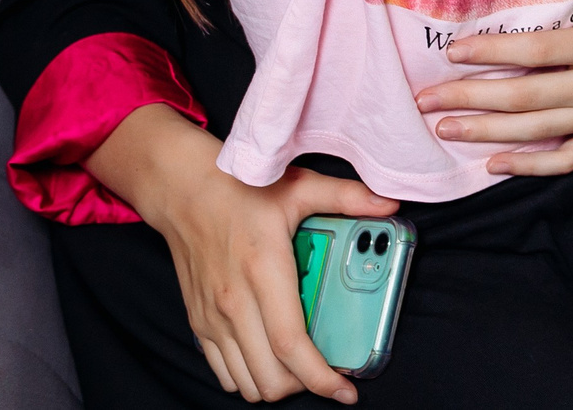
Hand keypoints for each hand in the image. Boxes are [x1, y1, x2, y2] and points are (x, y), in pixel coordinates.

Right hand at [86, 104, 393, 403]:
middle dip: (305, 385)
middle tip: (330, 369)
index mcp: (263, 271)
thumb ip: (348, 197)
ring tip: (303, 365)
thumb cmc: (240, 187)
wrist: (182, 189)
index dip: (320, 377)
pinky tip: (271, 355)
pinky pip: (223, 371)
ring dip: (277, 383)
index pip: (290, 344)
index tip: (346, 390)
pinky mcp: (198, 321)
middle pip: (269, 377)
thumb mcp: (300, 184)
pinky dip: (249, 375)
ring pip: (245, 382)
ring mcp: (211, 316)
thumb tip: (390, 205)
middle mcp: (234, 302)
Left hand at [413, 0, 572, 176]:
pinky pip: (568, 159)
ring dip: (488, 132)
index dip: (495, 52)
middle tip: (428, 97)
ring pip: (539, 131)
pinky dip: (531, 166)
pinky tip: (495, 165)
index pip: (541, 51)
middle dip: (473, 98)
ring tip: (446, 127)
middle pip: (528, 97)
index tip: (455, 52)